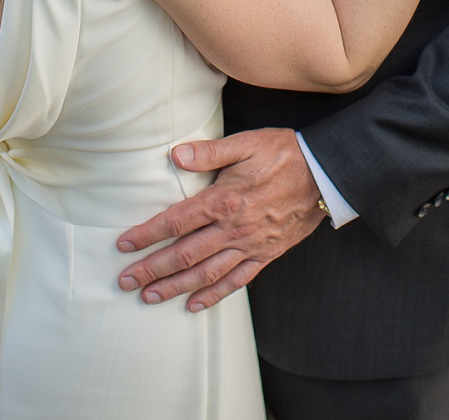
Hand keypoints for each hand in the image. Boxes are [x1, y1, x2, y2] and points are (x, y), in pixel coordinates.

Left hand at [116, 128, 325, 311]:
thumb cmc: (283, 153)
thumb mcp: (246, 143)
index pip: (176, 222)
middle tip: (125, 282)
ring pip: (205, 274)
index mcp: (224, 200)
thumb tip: (174, 154)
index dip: (147, 235)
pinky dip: (213, 295)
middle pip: (184, 255)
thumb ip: (209, 152)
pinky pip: (236, 281)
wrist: (325, 174)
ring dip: (175, 287)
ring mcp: (250, 245)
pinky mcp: (265, 255)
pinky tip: (194, 304)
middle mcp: (233, 229)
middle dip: (151, 270)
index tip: (124, 245)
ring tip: (149, 297)